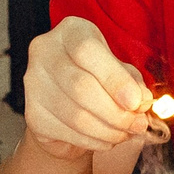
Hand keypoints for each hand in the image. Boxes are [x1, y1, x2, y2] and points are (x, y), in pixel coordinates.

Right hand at [22, 16, 153, 160]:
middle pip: (80, 86)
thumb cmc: (99, 79)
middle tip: (138, 124)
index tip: (137, 102)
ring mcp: (33, 83)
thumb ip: (132, 81)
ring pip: (76, 115)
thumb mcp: (120, 71)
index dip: (115, 79)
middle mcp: (44, 52)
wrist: (67, 104)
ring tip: (127, 133)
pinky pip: (68, 133)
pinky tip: (108, 139)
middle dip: (116, 112)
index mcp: (70, 31)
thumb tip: (141, 100)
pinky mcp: (32, 114)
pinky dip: (95, 141)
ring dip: (109, 131)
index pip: (87, 50)